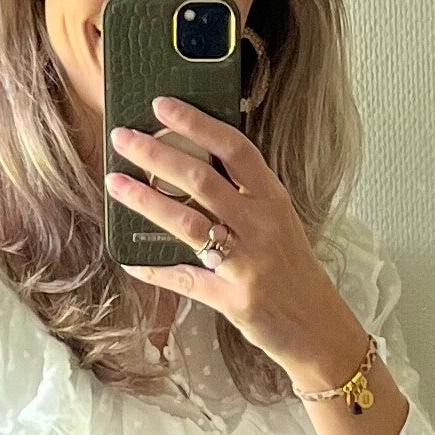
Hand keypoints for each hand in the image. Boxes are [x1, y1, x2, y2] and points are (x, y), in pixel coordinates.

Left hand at [105, 97, 372, 391]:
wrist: (319, 329)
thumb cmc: (293, 272)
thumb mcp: (277, 224)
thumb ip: (242, 197)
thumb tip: (191, 169)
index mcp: (273, 200)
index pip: (235, 148)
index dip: (196, 123)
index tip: (161, 105)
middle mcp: (262, 225)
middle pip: (202, 179)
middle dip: (156, 154)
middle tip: (121, 138)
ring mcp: (248, 262)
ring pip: (188, 224)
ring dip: (146, 201)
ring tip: (115, 184)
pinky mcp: (234, 298)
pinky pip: (186, 280)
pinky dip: (155, 270)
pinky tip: (130, 260)